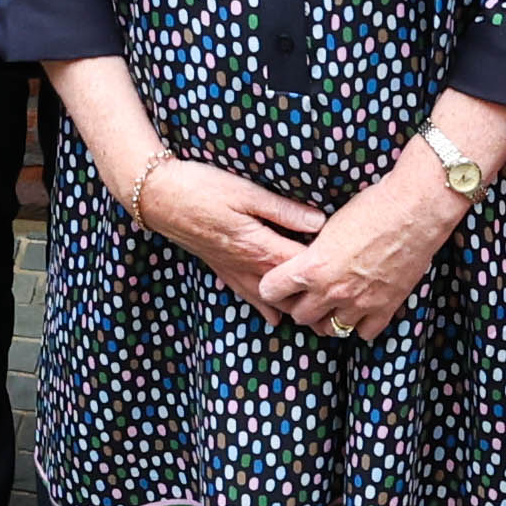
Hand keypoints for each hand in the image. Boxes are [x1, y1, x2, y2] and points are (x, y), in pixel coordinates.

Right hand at [110, 148, 321, 303]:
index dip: (326, 271)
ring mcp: (233, 271)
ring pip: (270, 300)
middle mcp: (249, 265)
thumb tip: (320, 222)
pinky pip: (247, 295)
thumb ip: (284, 211)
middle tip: (340, 304)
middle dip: (314, 299)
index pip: (302, 267)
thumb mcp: (246, 192)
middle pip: (290, 291)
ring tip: (317, 318)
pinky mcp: (221, 269)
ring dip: (293, 308)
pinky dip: (264, 308)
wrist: (158, 197)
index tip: (347, 271)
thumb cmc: (202, 187)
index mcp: (260, 246)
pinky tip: (275, 318)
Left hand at [251, 159, 457, 338]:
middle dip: (301, 305)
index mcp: (312, 267)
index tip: (280, 282)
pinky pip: (363, 333)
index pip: (271, 292)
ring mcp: (359, 304)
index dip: (273, 286)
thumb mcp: (328, 225)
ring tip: (334, 303)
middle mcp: (332, 291)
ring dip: (328, 318)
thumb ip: (313, 252)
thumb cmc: (371, 207)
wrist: (414, 211)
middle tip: (308, 293)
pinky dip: (360, 324)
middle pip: (300, 317)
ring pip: (330, 329)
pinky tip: (361, 308)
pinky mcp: (385, 308)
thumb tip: (303, 260)